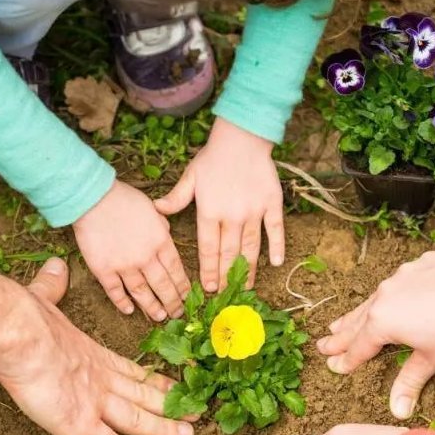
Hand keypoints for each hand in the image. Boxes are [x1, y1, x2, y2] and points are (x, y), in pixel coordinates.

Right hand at [0, 259, 193, 434]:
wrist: (18, 334)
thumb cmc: (24, 319)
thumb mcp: (41, 298)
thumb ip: (50, 287)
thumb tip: (54, 267)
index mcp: (92, 354)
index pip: (131, 371)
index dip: (154, 380)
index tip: (175, 384)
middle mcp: (101, 380)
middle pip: (144, 395)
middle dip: (171, 404)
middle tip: (196, 410)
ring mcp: (94, 403)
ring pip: (138, 421)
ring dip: (165, 429)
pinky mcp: (82, 426)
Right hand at [74, 180, 190, 320]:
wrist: (93, 199)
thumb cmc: (123, 199)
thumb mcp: (152, 208)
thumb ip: (161, 226)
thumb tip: (166, 234)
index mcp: (160, 241)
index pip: (176, 269)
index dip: (182, 286)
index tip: (187, 296)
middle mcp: (146, 257)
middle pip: (163, 285)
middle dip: (172, 302)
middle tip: (178, 313)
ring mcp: (125, 266)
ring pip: (142, 292)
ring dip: (152, 307)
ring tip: (160, 317)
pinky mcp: (104, 270)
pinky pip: (115, 291)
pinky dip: (122, 302)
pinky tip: (129, 310)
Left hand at [155, 117, 283, 291]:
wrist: (242, 137)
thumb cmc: (213, 157)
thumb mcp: (191, 177)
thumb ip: (176, 198)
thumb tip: (157, 210)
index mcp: (209, 211)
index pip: (208, 249)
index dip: (208, 270)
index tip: (207, 289)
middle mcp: (231, 216)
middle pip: (228, 254)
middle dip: (226, 278)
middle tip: (225, 297)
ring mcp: (253, 211)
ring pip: (251, 247)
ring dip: (249, 269)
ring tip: (248, 288)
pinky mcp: (271, 204)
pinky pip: (275, 230)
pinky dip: (277, 246)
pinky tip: (276, 263)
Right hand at [318, 251, 434, 419]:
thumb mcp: (432, 359)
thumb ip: (409, 381)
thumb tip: (397, 410)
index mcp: (382, 322)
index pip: (359, 347)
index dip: (346, 360)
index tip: (332, 366)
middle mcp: (384, 296)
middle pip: (357, 322)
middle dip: (340, 335)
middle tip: (323, 344)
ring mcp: (401, 277)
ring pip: (374, 299)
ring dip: (359, 313)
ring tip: (341, 322)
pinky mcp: (420, 265)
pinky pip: (401, 281)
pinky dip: (393, 293)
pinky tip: (390, 296)